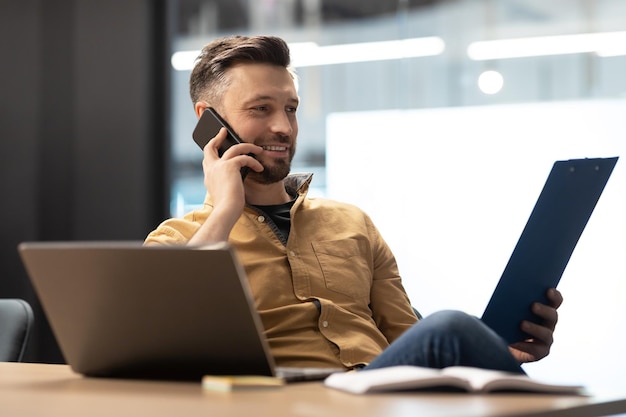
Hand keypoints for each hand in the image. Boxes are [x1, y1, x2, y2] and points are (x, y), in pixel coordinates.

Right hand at [188, 128, 262, 243]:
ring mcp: (218, 166)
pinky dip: (254, 162)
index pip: (207, 159)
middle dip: (217, 137)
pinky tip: (260, 169)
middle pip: (210, 147)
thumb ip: (227, 182)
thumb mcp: (225, 192)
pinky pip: (244, 158)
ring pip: (234, 148)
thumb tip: (238, 175)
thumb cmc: (228, 207)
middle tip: (224, 131)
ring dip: (248, 147)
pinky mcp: (229, 166)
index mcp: (208, 176)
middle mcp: (210, 169)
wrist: (226, 210)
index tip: (216, 144)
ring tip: (258, 150)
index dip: (211, 150)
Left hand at [508, 288, 562, 362]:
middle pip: (552, 315)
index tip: (548, 290)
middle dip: (544, 310)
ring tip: (522, 324)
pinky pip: (536, 350)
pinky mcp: (539, 352)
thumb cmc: (502, 321)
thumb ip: (510, 299)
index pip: (555, 301)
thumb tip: (507, 289)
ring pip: (546, 333)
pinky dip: (526, 346)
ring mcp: (545, 339)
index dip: (554, 295)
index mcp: (543, 309)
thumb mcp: (505, 308)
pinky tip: (516, 342)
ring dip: (535, 328)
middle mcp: (548, 323)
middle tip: (533, 305)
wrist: (499, 344)